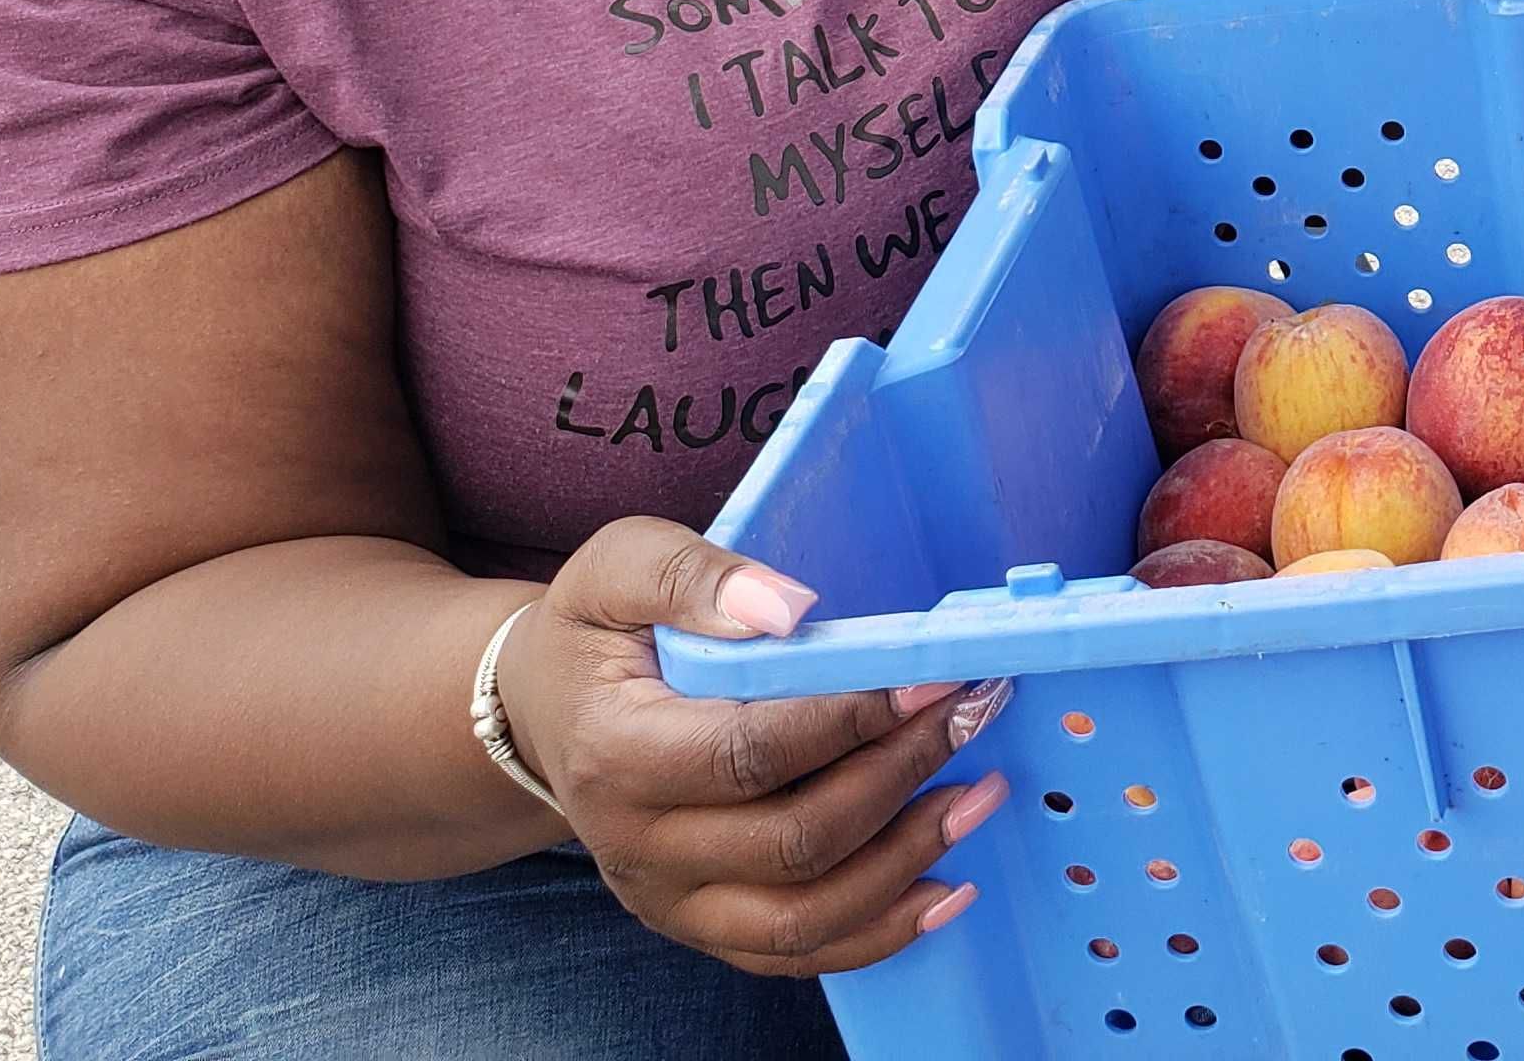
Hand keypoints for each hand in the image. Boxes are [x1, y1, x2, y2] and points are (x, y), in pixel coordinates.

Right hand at [495, 521, 1012, 979]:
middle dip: (900, 777)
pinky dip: (878, 932)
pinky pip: (794, 955)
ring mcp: (669, 899)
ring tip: (982, 793)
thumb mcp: (615, 569)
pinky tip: (945, 888)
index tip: (934, 677)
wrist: (542, 714)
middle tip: (974, 714)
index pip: (751, 753)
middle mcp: (638, 845)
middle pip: (793, 839)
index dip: (852, 721)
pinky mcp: (700, 925)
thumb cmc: (593, 634)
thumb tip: (788, 610)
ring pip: (803, 916)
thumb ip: (695, 575)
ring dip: (907, 861)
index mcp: (617, 754)